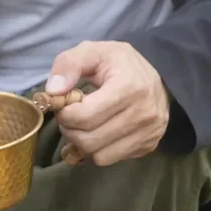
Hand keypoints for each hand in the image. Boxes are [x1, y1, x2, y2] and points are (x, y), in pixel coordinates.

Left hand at [45, 41, 168, 165]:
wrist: (157, 75)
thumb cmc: (118, 63)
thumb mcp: (91, 51)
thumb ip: (68, 65)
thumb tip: (53, 92)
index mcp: (129, 87)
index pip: (85, 116)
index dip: (65, 114)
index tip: (63, 105)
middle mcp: (145, 113)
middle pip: (90, 141)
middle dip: (70, 131)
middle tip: (70, 118)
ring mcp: (150, 132)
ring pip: (100, 156)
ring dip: (83, 144)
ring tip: (84, 125)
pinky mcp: (149, 145)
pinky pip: (112, 159)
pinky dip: (98, 150)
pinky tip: (98, 132)